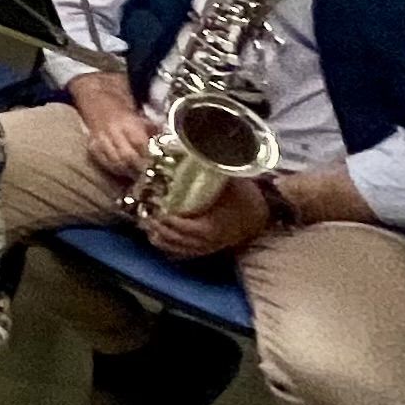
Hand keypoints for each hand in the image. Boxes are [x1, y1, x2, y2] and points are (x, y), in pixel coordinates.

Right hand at [68, 73, 155, 175]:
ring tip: (136, 176)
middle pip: (127, 156)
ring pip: (114, 161)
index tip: (157, 165)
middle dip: (138, 167)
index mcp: (127, 121)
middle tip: (148, 174)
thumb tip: (163, 136)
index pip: (140, 144)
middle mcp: (113, 130)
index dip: (149, 156)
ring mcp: (100, 138)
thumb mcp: (137, 107)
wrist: (92, 92)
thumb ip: (149, 123)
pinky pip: (101, 159)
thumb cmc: (118, 98)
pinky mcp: (91, 142)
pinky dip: (111, 167)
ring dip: (126, 171)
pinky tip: (120, 171)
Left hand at [146, 177, 276, 259]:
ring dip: (158, 236)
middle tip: (144, 212)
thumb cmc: (244, 197)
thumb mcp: (232, 182)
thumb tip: (198, 151)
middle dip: (158, 227)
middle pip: (176, 239)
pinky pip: (180, 253)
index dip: (168, 220)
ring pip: (175, 248)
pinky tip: (154, 235)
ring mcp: (205, 248)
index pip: (185, 228)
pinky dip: (165, 245)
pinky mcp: (203, 250)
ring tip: (144, 221)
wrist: (260, 214)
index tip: (156, 208)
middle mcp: (208, 242)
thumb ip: (214, 170)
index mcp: (213, 227)